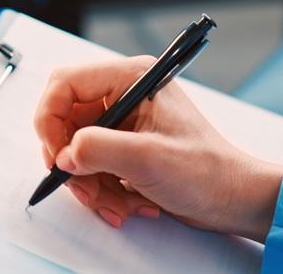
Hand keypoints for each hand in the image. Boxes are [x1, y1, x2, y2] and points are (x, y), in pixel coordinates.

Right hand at [33, 57, 282, 241]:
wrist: (232, 198)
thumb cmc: (206, 171)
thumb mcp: (147, 159)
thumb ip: (97, 149)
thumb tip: (62, 154)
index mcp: (131, 78)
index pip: (65, 84)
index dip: (50, 118)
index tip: (55, 154)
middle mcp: (124, 94)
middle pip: (65, 120)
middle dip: (72, 160)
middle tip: (85, 187)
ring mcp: (123, 121)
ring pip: (75, 148)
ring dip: (89, 182)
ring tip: (117, 203)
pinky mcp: (123, 146)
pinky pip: (91, 165)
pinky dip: (102, 189)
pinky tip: (128, 202)